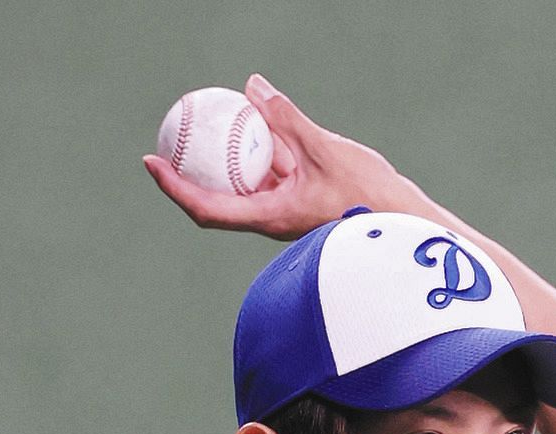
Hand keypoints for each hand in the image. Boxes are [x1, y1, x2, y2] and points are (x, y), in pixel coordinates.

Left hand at [143, 74, 410, 239]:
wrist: (403, 225)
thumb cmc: (369, 198)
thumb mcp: (326, 149)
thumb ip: (287, 119)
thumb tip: (252, 86)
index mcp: (270, 217)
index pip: (208, 208)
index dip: (174, 188)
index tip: (152, 163)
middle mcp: (271, 219)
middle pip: (216, 197)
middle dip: (188, 170)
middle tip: (169, 135)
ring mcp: (284, 211)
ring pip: (243, 183)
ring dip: (226, 155)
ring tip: (208, 118)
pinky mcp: (299, 199)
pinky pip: (267, 173)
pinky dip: (256, 149)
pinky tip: (253, 120)